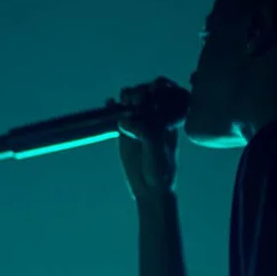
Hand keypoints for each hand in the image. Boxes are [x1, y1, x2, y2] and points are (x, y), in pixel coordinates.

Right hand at [118, 78, 179, 199]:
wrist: (150, 188)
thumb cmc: (160, 169)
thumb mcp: (156, 148)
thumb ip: (144, 131)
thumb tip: (123, 121)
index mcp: (168, 118)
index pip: (164, 92)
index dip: (157, 87)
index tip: (152, 94)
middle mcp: (154, 118)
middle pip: (145, 92)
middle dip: (139, 92)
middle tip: (135, 104)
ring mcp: (138, 123)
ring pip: (130, 100)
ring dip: (126, 97)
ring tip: (122, 106)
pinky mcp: (123, 132)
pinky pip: (116, 114)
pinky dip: (111, 107)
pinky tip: (108, 105)